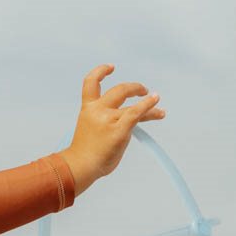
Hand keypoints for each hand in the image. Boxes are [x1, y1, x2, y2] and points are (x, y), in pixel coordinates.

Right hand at [59, 64, 165, 195]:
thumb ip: (103, 122)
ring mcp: (109, 119)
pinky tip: (156, 102)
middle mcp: (98, 110)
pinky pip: (137, 113)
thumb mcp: (88, 130)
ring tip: (156, 101)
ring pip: (133, 106)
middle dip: (133, 88)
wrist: (79, 167)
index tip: (111, 67)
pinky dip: (148, 105)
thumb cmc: (83, 155)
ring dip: (147, 102)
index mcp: (87, 110)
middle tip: (143, 90)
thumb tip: (124, 127)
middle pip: (119, 90)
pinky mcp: (120, 130)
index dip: (101, 72)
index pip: (91, 83)